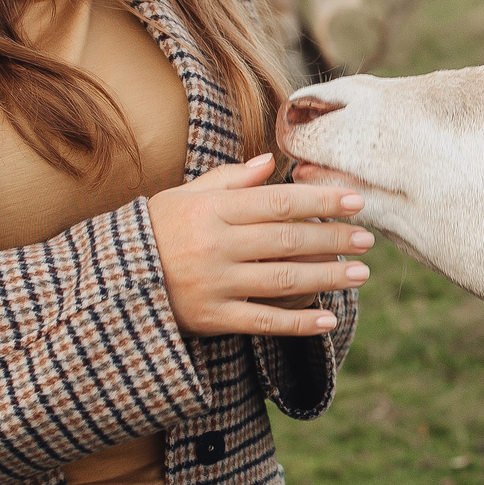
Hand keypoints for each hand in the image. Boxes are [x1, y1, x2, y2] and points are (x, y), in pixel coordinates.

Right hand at [148, 155, 372, 336]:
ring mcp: (215, 284)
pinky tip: (329, 318)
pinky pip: (263, 321)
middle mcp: (215, 245)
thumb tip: (271, 161)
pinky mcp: (212, 318)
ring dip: (327, 276)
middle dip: (333, 238)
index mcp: (212, 210)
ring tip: (360, 272)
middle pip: (287, 239)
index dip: (320, 201)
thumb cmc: (158, 230)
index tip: (354, 201)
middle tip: (368, 237)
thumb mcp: (186, 196)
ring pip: (283, 280)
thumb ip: (231, 180)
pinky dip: (298, 323)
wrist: (115, 280)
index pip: (277, 201)